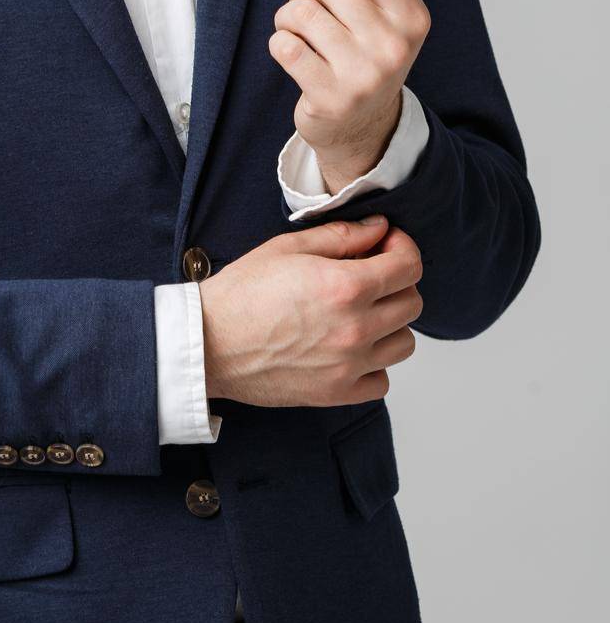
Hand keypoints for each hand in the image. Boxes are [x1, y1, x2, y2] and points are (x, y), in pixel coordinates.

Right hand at [199, 215, 422, 406]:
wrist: (210, 342)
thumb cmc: (242, 292)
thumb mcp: (288, 247)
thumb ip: (341, 236)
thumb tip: (378, 229)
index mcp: (345, 286)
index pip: (409, 266)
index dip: (403, 247)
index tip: (387, 244)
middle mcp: (356, 329)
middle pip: (413, 303)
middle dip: (398, 281)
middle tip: (370, 274)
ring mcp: (350, 366)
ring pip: (405, 343)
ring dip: (390, 323)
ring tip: (361, 313)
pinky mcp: (338, 394)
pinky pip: (382, 380)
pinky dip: (374, 363)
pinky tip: (350, 347)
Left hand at [267, 0, 431, 187]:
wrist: (363, 123)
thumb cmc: (374, 44)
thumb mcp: (396, 0)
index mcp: (414, 15)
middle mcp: (395, 46)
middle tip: (306, 0)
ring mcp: (364, 76)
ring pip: (299, 13)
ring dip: (288, 16)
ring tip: (301, 30)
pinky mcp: (330, 98)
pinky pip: (284, 46)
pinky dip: (280, 43)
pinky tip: (296, 54)